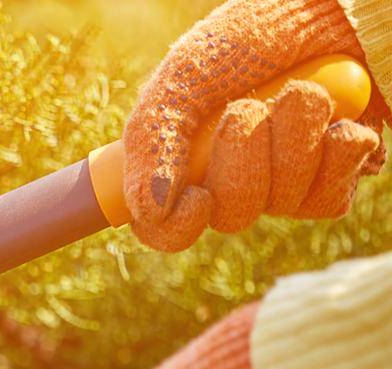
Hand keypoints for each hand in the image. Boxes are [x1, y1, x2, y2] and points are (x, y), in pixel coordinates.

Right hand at [128, 0, 387, 250]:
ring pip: (283, 203)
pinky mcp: (336, 177)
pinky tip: (336, 121)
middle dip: (244, 157)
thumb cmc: (248, 36)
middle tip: (248, 108)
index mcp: (186, 163)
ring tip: (300, 94)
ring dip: (294, 139)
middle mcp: (234, 180)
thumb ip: (154, 140)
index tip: (197, 197)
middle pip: (232, 215)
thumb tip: (149, 210)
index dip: (178, 228)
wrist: (329, 7)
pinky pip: (329, 198)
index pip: (166, 230)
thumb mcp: (184, 76)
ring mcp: (286, 182)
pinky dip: (336, 152)